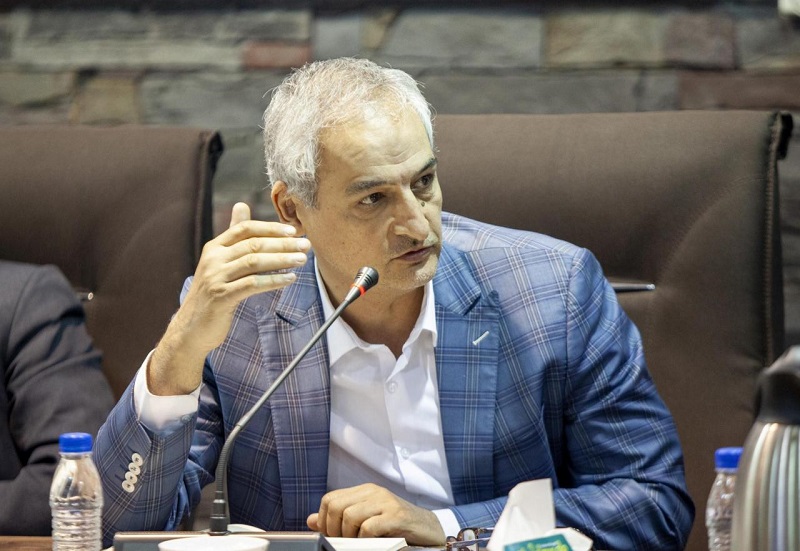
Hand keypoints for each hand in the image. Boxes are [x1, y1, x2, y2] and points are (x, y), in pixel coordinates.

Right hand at [148, 202, 310, 394]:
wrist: (191, 327)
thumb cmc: (213, 292)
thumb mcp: (219, 261)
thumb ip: (233, 236)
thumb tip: (241, 205)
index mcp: (214, 247)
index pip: (245, 229)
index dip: (270, 228)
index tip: (293, 230)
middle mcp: (213, 259)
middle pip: (253, 244)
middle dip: (283, 244)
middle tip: (305, 245)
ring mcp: (215, 278)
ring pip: (254, 262)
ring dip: (282, 260)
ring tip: (302, 260)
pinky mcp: (221, 297)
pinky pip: (252, 284)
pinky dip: (273, 281)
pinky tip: (289, 279)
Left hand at [307, 483, 445, 545]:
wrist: (430, 528)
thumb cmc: (397, 526)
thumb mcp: (366, 519)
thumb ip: (339, 518)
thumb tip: (311, 519)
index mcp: (364, 491)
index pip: (330, 499)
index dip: (324, 520)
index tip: (331, 536)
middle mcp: (373, 492)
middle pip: (336, 506)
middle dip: (332, 529)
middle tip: (342, 542)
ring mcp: (385, 502)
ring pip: (350, 515)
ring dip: (348, 536)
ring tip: (357, 543)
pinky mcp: (396, 516)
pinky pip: (369, 527)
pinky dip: (365, 539)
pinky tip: (372, 543)